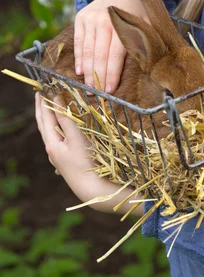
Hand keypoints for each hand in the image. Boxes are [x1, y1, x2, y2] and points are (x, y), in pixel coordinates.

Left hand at [35, 92, 144, 216]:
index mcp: (51, 142)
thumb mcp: (76, 138)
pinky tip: (60, 128)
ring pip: (49, 132)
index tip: (42, 88)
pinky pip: (56, 138)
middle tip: (38, 94)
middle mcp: (51, 149)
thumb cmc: (85, 162)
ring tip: (48, 107)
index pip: (45, 117)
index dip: (44, 102)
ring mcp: (57, 156)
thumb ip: (66, 118)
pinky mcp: (65, 160)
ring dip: (48, 118)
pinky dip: (55, 127)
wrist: (91, 189)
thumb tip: (57, 100)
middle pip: (43, 124)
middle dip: (40, 108)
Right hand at [74, 0, 149, 92]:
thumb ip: (145, 41)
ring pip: (87, 51)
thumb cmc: (137, 10)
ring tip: (88, 87)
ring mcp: (89, 18)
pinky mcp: (80, 18)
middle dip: (97, 77)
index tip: (109, 90)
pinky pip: (78, 42)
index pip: (115, 55)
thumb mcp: (146, 22)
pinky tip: (80, 72)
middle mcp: (102, 20)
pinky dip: (79, 58)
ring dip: (87, 71)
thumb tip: (147, 67)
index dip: (111, 74)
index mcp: (120, 23)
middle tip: (97, 95)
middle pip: (98, 56)